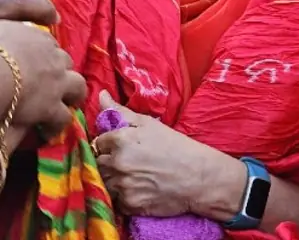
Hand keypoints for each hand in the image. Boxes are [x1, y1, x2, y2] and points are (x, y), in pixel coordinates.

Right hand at [0, 17, 82, 135]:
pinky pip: (63, 118)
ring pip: (78, 87)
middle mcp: (52, 57)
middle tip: (45, 83)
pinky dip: (57, 124)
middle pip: (65, 62)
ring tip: (58, 105)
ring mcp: (56, 83)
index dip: (41, 52)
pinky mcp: (52, 107)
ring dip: (70, 95)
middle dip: (59, 71)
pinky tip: (46, 130)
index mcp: (36, 36)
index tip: (31, 61)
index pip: (48, 42)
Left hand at [93, 91, 237, 217]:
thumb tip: (100, 95)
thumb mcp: (149, 124)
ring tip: (130, 178)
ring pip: (104, 182)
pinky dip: (122, 198)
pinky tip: (137, 191)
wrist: (201, 178)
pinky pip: (115, 201)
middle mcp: (117, 162)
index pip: (97, 142)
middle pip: (97, 163)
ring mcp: (123, 184)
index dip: (107, 146)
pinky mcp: (131, 204)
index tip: (118, 149)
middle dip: (106, 163)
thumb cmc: (176, 147)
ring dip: (112, 180)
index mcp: (119, 139)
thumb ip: (120, 111)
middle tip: (125, 164)